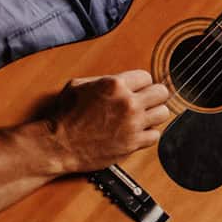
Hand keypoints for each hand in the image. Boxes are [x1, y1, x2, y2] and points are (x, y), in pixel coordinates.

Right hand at [47, 70, 171, 173]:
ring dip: (153, 114)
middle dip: (153, 96)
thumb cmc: (64, 115)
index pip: (146, 77)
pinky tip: (137, 132)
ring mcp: (132, 124)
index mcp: (115, 84)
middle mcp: (127, 103)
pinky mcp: (133, 143)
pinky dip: (148, 134)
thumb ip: (104, 79)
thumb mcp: (78, 85)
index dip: (140, 83)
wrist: (57, 145)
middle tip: (145, 101)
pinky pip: (155, 135)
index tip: (136, 90)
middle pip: (161, 93)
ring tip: (142, 117)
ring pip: (163, 113)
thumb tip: (122, 80)